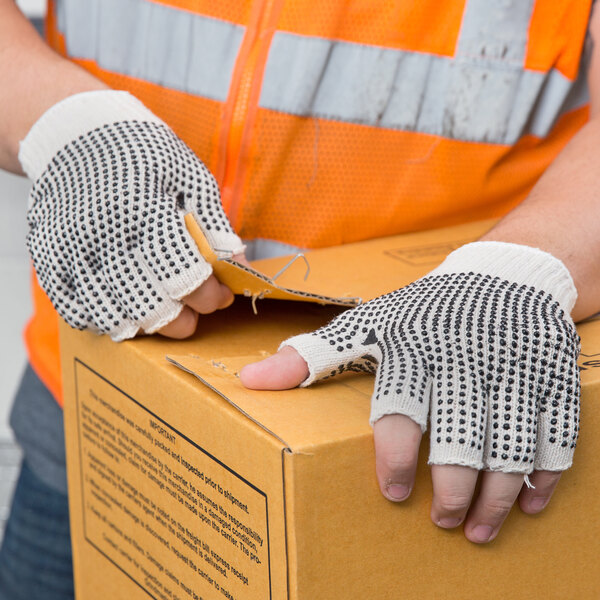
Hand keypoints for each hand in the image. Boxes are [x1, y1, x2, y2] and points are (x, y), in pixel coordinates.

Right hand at [20, 90, 244, 339]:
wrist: (79, 135)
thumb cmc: (144, 156)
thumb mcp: (192, 181)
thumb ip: (216, 230)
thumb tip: (242, 272)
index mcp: (147, 213)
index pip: (186, 278)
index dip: (211, 297)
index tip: (221, 297)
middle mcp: (105, 238)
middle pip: (150, 309)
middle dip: (182, 323)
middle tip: (194, 315)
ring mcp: (72, 253)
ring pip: (113, 318)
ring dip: (146, 324)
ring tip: (161, 309)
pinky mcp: (50, 261)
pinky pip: (78, 312)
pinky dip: (106, 318)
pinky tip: (125, 303)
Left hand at [241, 242, 580, 542]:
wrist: (503, 275)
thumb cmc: (425, 311)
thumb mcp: (366, 325)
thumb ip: (310, 356)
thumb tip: (248, 382)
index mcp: (413, 346)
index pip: (400, 410)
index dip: (395, 458)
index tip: (391, 492)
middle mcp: (465, 357)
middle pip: (461, 439)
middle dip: (449, 491)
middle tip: (439, 519)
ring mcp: (514, 367)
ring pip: (512, 446)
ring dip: (497, 497)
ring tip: (477, 528)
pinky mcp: (553, 374)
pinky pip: (558, 433)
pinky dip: (546, 474)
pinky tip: (530, 503)